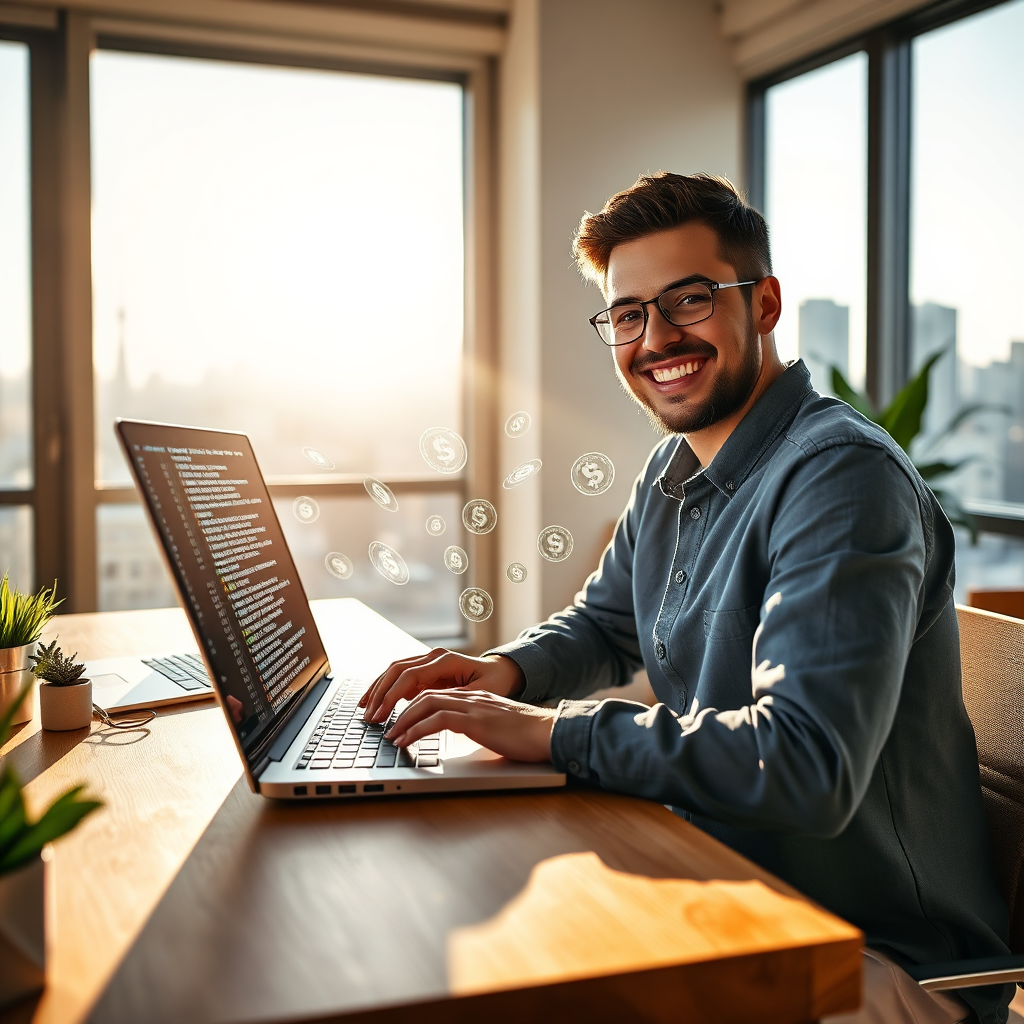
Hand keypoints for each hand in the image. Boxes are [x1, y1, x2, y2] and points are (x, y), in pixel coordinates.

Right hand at [357, 649, 524, 723]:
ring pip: (394, 671)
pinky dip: (385, 688)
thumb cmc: (494, 683)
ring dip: (378, 689)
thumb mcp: (480, 694)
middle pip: (396, 670)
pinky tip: (376, 702)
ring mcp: (427, 662)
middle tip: (369, 716)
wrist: (501, 672)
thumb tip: (431, 708)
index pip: (409, 676)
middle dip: (380, 693)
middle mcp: (433, 656)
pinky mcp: (425, 671)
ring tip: (366, 710)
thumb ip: (454, 698)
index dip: (392, 696)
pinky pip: (400, 677)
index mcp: (445, 660)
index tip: (382, 714)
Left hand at [387, 690, 555, 762]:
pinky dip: (416, 729)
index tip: (397, 721)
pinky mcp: (476, 720)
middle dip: (400, 710)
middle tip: (385, 727)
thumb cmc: (526, 735)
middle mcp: (470, 697)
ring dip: (403, 720)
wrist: (549, 732)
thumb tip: (461, 738)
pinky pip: (438, 719)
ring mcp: (472, 706)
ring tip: (390, 737)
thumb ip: (477, 726)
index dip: (411, 706)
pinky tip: (406, 740)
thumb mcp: (495, 727)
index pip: (433, 693)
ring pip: (426, 703)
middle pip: (424, 694)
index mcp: (473, 697)